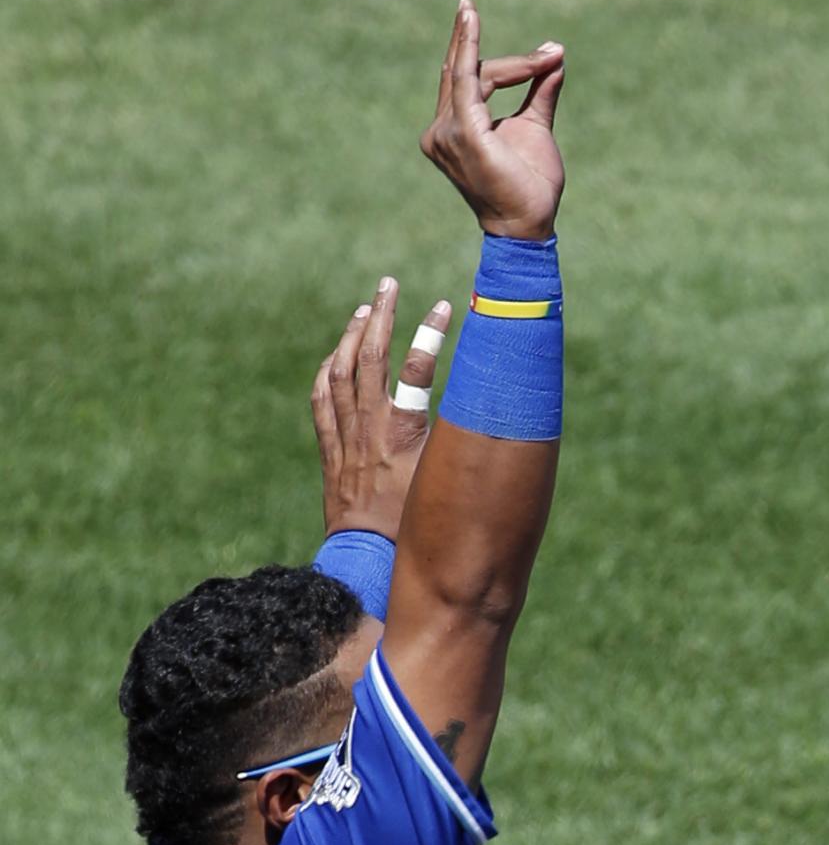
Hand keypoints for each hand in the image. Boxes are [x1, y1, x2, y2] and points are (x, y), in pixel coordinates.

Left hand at [311, 280, 451, 542]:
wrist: (369, 559)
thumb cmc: (416, 527)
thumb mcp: (444, 481)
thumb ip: (458, 447)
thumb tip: (489, 421)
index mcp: (403, 433)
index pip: (418, 370)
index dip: (430, 334)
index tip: (444, 306)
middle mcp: (370, 428)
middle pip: (369, 358)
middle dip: (380, 316)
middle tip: (388, 285)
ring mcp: (346, 437)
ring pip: (340, 372)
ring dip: (350, 336)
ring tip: (363, 310)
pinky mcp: (332, 451)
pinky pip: (322, 401)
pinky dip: (327, 372)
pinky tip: (333, 357)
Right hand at [418, 0, 565, 239]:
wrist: (530, 226)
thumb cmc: (530, 187)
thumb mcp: (536, 128)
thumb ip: (540, 93)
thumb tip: (555, 56)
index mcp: (454, 130)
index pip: (467, 81)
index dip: (502, 63)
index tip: (543, 56)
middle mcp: (441, 130)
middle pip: (463, 72)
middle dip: (477, 41)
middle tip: (490, 16)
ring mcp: (446, 133)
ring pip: (473, 75)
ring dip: (513, 65)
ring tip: (545, 57)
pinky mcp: (462, 133)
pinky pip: (466, 79)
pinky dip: (471, 48)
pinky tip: (471, 21)